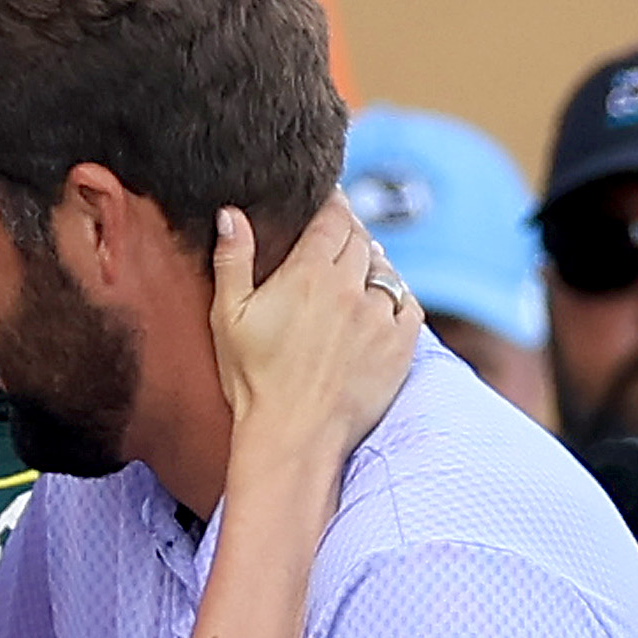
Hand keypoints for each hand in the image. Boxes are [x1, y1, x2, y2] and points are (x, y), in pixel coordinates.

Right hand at [211, 200, 421, 471]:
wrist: (293, 438)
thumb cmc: (253, 382)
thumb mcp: (228, 318)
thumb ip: (232, 259)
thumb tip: (231, 213)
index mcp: (309, 274)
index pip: (333, 218)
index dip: (332, 203)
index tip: (328, 199)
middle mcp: (351, 289)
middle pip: (361, 239)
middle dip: (350, 232)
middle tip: (338, 236)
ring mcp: (381, 318)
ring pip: (386, 270)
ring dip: (373, 265)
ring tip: (357, 273)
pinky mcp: (400, 346)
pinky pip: (409, 305)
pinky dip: (397, 298)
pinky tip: (380, 306)